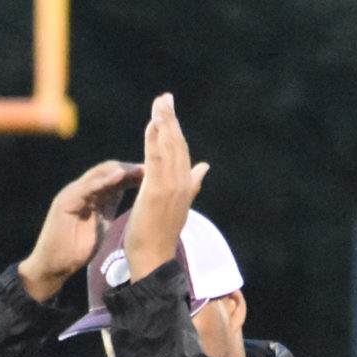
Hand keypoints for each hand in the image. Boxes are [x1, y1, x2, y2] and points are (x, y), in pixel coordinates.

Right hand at [17, 159, 142, 304]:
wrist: (54, 267)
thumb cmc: (77, 250)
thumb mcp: (101, 223)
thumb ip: (110, 207)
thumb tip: (125, 196)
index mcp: (91, 194)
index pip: (115, 176)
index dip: (134, 174)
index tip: (155, 174)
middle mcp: (81, 189)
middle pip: (108, 170)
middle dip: (130, 168)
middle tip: (151, 167)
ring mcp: (72, 193)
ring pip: (99, 174)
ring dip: (121, 170)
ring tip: (139, 168)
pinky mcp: (65, 202)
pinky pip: (87, 188)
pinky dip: (103, 181)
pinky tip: (120, 176)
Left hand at [121, 94, 208, 279]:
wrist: (153, 260)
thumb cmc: (160, 236)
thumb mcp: (178, 205)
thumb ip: (192, 183)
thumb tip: (205, 166)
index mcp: (185, 186)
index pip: (181, 151)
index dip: (175, 128)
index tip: (168, 108)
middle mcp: (181, 184)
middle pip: (177, 144)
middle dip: (170, 119)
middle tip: (165, 96)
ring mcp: (170, 188)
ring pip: (168, 148)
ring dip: (164, 123)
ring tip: (160, 102)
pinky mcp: (156, 193)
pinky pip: (155, 160)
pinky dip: (154, 141)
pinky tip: (152, 124)